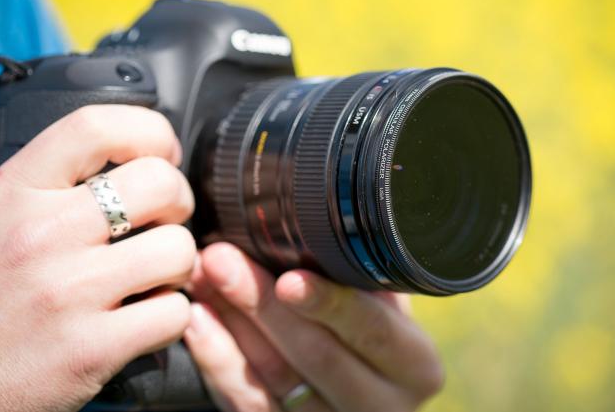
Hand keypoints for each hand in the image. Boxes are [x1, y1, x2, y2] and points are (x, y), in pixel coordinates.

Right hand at [0, 105, 196, 411]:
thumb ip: (41, 184)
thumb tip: (111, 149)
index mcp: (12, 194)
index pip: (96, 126)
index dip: (149, 132)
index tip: (162, 153)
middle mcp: (39, 235)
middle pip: (160, 183)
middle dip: (178, 202)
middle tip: (162, 222)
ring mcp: (67, 293)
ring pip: (179, 248)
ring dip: (177, 265)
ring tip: (149, 276)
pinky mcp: (91, 349)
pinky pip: (175, 312)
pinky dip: (169, 316)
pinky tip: (141, 318)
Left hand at [185, 242, 443, 411]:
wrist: (362, 390)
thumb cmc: (374, 332)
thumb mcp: (389, 307)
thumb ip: (367, 282)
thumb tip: (320, 221)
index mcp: (415, 366)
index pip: (372, 331)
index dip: (329, 304)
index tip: (289, 276)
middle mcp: (381, 404)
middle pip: (316, 356)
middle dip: (262, 304)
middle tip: (221, 258)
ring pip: (274, 381)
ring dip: (231, 323)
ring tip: (203, 278)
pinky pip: (246, 404)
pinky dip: (217, 360)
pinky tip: (199, 322)